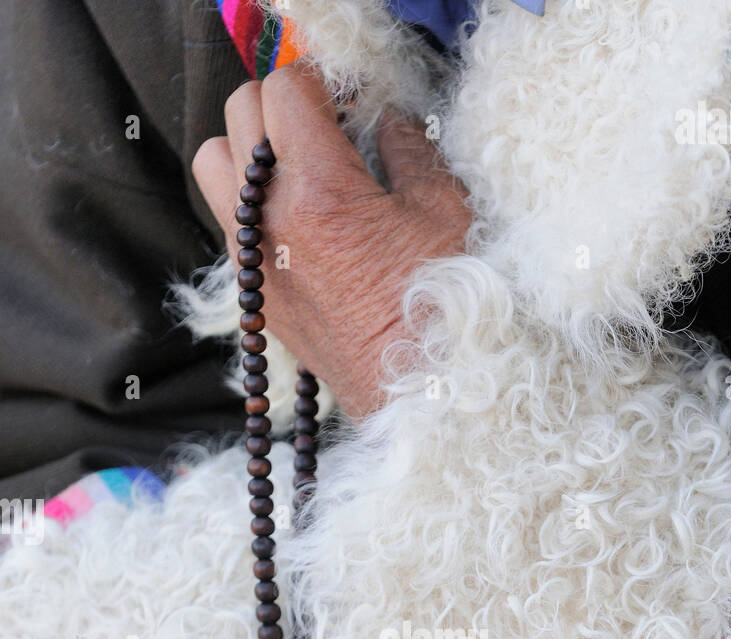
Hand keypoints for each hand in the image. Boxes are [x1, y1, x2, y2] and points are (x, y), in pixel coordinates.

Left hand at [192, 64, 470, 419]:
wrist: (418, 393)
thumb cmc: (439, 309)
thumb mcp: (443, 211)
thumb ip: (407, 148)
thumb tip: (385, 120)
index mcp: (319, 191)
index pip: (284, 89)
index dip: (317, 79)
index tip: (346, 95)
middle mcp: (270, 223)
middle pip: (238, 113)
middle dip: (280, 104)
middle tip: (325, 123)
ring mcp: (254, 261)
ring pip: (214, 164)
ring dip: (248, 149)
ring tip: (297, 167)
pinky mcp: (254, 294)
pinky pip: (227, 221)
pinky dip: (251, 202)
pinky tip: (299, 218)